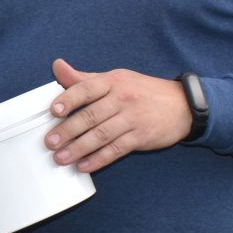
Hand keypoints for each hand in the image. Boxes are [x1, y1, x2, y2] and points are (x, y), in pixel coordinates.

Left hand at [43, 58, 194, 172]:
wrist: (183, 105)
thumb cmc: (142, 91)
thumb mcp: (116, 79)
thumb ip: (84, 78)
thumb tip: (57, 66)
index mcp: (112, 82)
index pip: (86, 88)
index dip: (68, 99)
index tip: (53, 111)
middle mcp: (122, 98)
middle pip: (91, 115)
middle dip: (68, 130)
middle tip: (50, 142)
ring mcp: (133, 118)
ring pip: (101, 135)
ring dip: (79, 148)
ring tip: (60, 158)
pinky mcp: (141, 137)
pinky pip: (116, 150)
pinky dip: (99, 159)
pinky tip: (84, 166)